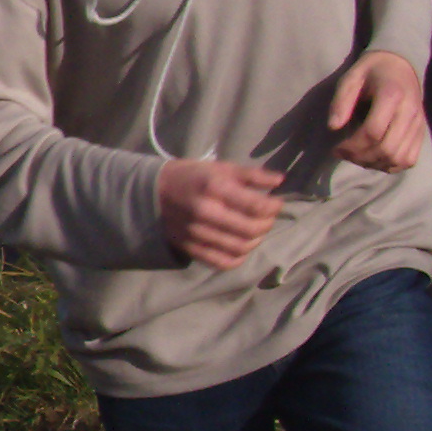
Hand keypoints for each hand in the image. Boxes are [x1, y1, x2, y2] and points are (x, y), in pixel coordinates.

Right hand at [158, 159, 285, 268]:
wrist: (151, 192)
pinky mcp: (190, 248)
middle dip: (267, 224)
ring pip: (241, 247)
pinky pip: (223, 262)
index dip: (274, 206)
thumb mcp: (220, 168)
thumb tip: (280, 181)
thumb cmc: (191, 177)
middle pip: (252, 229)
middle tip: (266, 217)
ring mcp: (197, 233)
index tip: (275, 203)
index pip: (257, 206)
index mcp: (214, 188)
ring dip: (255, 241)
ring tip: (254, 231)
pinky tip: (240, 246)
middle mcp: (205, 212)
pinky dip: (238, 257)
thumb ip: (251, 175)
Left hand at [330, 50, 427, 170]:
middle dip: (361, 157)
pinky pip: (410, 159)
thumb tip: (333, 127)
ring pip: (400, 158)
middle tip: (343, 154)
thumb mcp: (350, 78)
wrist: (400, 64)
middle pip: (387, 149)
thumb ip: (341, 101)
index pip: (373, 132)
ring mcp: (419, 124)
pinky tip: (374, 159)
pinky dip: (391, 165)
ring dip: (375, 164)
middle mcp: (409, 112)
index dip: (352, 146)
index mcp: (392, 96)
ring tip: (356, 157)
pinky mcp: (422, 132)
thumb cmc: (371, 71)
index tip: (335, 148)